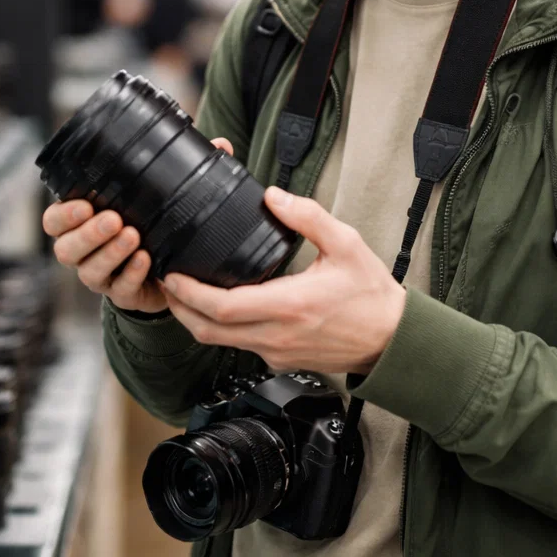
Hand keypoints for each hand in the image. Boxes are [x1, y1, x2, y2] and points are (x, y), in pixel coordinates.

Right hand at [43, 137, 235, 313]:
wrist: (169, 269)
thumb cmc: (155, 223)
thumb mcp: (161, 197)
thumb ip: (184, 170)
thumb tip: (221, 144)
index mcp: (82, 222)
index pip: (54, 221)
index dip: (63, 214)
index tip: (84, 204)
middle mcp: (83, 252)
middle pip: (65, 247)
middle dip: (87, 233)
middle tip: (113, 218)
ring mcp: (100, 275)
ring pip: (88, 270)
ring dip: (109, 253)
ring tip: (133, 236)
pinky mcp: (122, 295)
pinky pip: (120, 289)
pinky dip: (131, 273)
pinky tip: (145, 260)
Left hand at [160, 187, 405, 373]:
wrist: (392, 340)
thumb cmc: (372, 295)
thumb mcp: (346, 244)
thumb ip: (307, 217)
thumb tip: (273, 196)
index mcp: (289, 305)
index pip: (222, 306)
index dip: (188, 292)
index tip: (171, 273)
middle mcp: (277, 335)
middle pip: (208, 330)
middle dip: (178, 307)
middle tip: (165, 281)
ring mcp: (276, 353)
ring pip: (220, 341)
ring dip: (195, 318)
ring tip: (182, 292)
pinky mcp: (280, 361)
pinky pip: (239, 345)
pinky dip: (220, 327)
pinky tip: (218, 306)